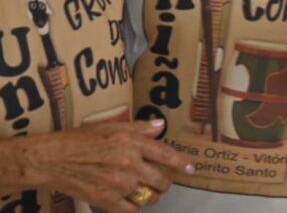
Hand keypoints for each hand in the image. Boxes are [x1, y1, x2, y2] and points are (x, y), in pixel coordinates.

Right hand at [19, 119, 193, 211]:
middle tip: (163, 184)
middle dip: (165, 183)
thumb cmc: (81, 139)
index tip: (190, 169)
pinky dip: (135, 209)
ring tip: (148, 193)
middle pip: (160, 179)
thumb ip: (139, 127)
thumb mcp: (112, 126)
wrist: (53, 159)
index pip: (165, 154)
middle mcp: (129, 163)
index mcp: (132, 142)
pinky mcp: (105, 199)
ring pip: (148, 196)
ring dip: (151, 196)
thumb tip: (160, 125)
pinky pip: (130, 210)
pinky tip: (132, 203)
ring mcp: (118, 183)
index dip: (180, 163)